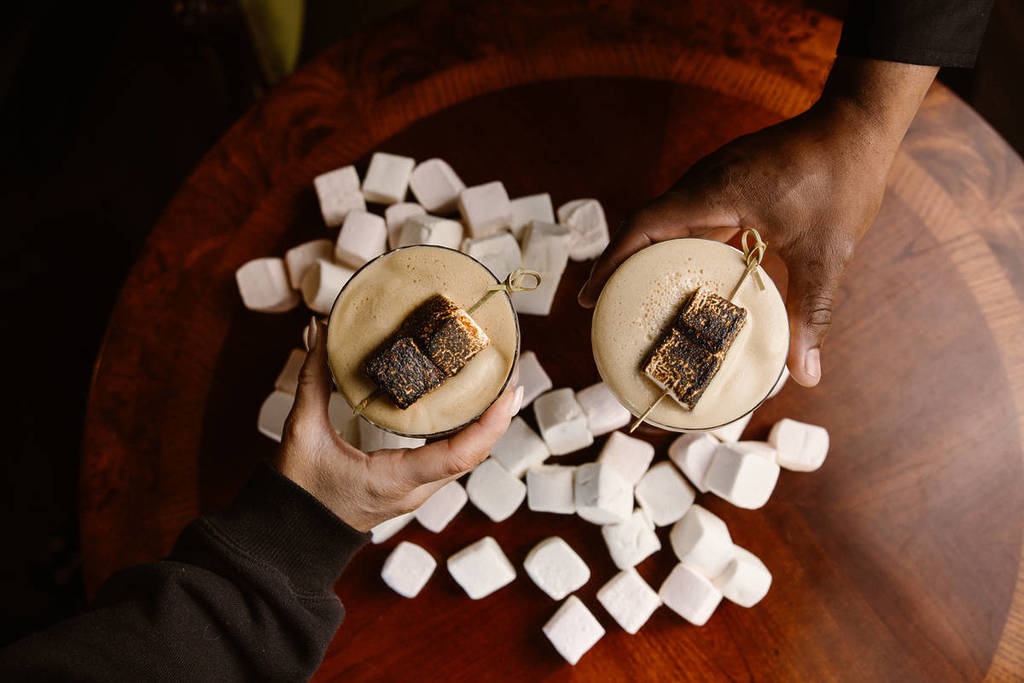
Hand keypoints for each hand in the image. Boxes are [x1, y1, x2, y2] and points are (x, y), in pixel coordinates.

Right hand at [274, 317, 523, 531]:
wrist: (292, 538)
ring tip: (496, 383)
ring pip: (465, 459)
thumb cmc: (297, 493)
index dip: (490, 426)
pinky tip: (469, 406)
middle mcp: (414, 491)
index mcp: (393, 480)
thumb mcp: (302, 433)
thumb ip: (312, 381)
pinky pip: (450, 460)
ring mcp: (416, 493)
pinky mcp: (412, 489)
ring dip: (485, 425)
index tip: (511, 394)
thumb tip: (318, 332)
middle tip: (509, 372)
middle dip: (497, 416)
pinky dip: (466, 434)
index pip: (457, 457)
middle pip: (472, 455)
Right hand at [578, 58, 936, 386]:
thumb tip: (807, 375)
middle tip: (605, 311)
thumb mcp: (825, 253)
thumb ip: (811, 312)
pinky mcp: (729, 183)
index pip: (644, 227)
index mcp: (714, 192)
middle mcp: (704, 182)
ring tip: (635, 298)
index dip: (612, 264)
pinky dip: (677, 248)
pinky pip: (689, 218)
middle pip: (644, 226)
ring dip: (646, 257)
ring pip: (665, 221)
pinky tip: (685, 275)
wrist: (857, 125)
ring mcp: (715, 180)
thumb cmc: (842, 180)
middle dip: (620, 268)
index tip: (589, 299)